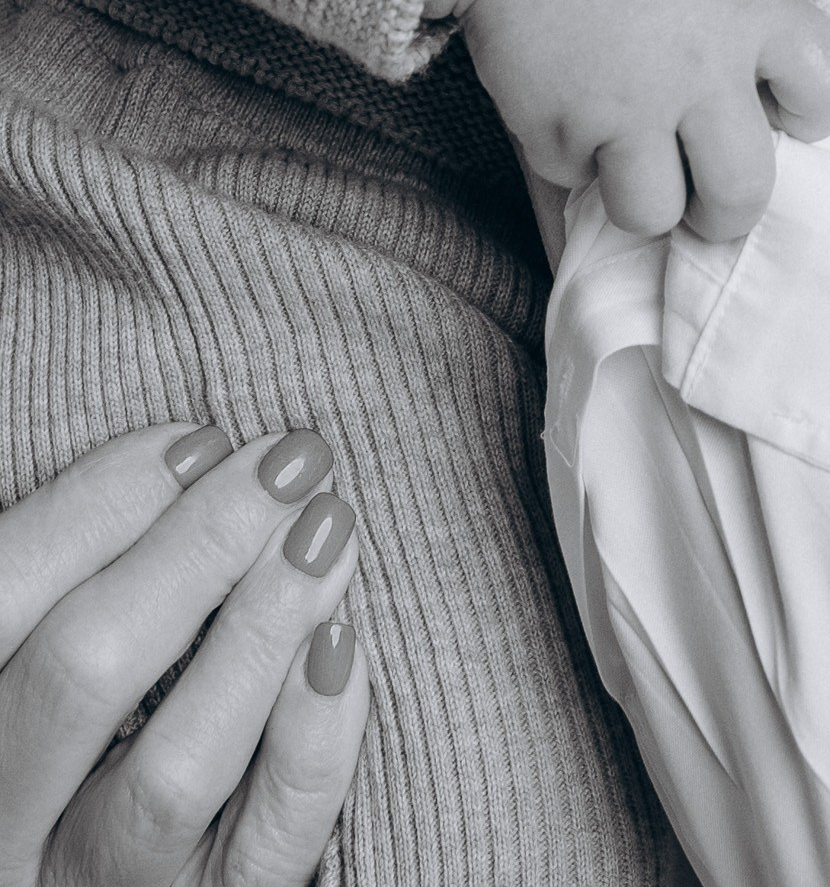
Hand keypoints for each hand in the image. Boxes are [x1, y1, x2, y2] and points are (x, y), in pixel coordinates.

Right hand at [0, 423, 366, 886]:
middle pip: (84, 673)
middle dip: (198, 548)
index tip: (198, 439)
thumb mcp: (39, 645)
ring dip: (262, 629)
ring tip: (327, 527)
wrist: (97, 866)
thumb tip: (196, 455)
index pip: (0, 603)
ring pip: (174, 773)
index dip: (97, 507)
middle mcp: (5, 829)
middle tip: (288, 463)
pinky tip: (342, 641)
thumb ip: (82, 572)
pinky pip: (267, 845)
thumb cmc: (74, 725)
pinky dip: (312, 740)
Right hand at [428, 0, 829, 240]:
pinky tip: (569, 103)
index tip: (783, 111)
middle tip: (707, 191)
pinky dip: (576, 155)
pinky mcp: (555, 131)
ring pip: (655, 213)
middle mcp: (699, 68)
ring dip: (647, 195)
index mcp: (753, 9)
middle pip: (744, 191)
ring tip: (631, 159)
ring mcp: (624, 108)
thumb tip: (801, 34)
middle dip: (728, 208)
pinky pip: (577, 178)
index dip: (813, 111)